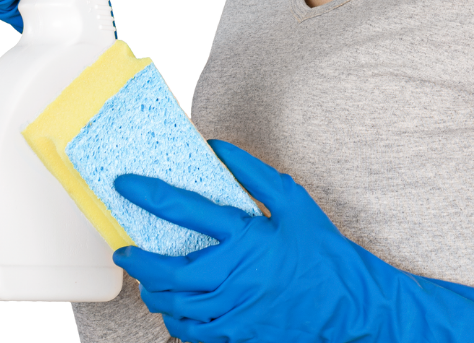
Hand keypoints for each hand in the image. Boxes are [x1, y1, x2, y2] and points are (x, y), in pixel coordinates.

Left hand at [114, 140, 473, 342]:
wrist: (347, 304)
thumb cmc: (322, 251)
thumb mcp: (293, 202)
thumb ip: (253, 173)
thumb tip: (219, 149)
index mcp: (245, 237)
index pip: (184, 209)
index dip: (149, 194)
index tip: (126, 185)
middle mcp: (233, 276)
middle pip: (168, 270)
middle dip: (139, 261)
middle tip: (126, 251)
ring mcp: (233, 311)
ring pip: (175, 306)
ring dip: (154, 291)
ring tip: (148, 278)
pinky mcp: (236, 335)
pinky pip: (192, 333)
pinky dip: (176, 320)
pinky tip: (176, 308)